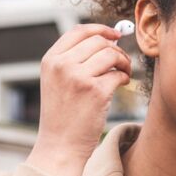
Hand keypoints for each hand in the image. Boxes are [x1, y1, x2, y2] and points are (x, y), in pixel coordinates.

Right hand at [25, 24, 131, 175]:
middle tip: (122, 62)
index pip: (79, 31)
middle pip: (99, 41)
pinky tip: (123, 84)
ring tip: (124, 73)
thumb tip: (108, 38)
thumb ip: (74, 59)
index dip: (101, 29)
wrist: (60, 146)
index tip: (115, 35)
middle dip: (116, 49)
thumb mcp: (57, 82)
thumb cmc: (63, 115)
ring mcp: (78, 77)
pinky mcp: (96, 92)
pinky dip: (125, 77)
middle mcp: (62, 65)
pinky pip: (119, 73)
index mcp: (50, 60)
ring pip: (111, 54)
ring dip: (124, 62)